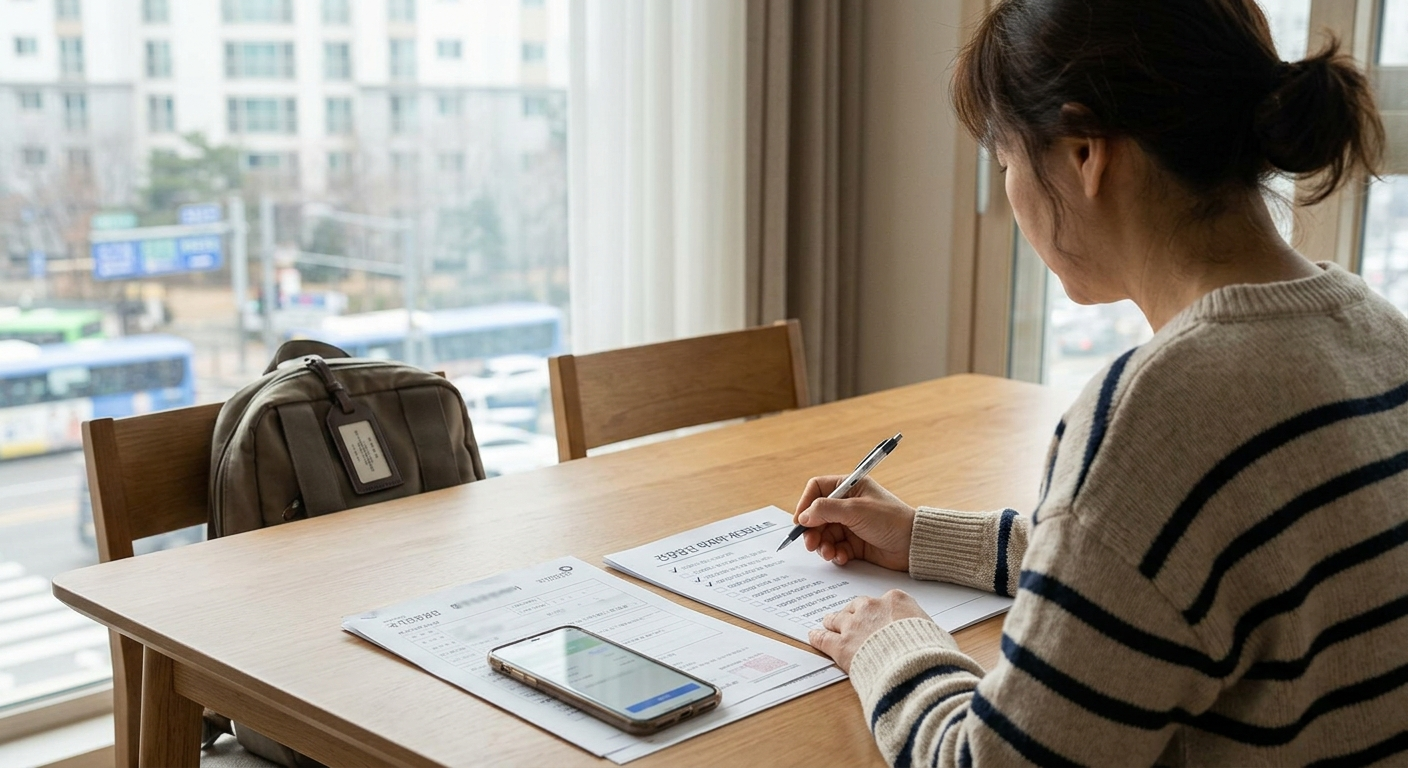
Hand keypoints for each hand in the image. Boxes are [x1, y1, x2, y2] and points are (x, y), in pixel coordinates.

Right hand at [792, 476, 916, 570]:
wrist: (913, 545)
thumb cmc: (890, 520)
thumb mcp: (855, 510)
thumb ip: (825, 510)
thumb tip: (803, 516)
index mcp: (850, 487)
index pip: (817, 489)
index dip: (806, 503)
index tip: (801, 521)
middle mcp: (848, 504)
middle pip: (817, 515)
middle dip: (812, 530)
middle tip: (811, 543)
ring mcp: (851, 525)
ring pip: (824, 534)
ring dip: (823, 545)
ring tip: (829, 553)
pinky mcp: (855, 544)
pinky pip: (836, 548)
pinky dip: (835, 554)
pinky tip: (842, 557)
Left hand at [809, 590, 931, 671]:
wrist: (915, 667)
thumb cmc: (930, 651)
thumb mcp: (934, 633)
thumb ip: (922, 630)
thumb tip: (928, 638)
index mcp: (896, 601)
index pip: (882, 602)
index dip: (878, 612)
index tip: (876, 617)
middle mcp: (872, 608)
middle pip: (856, 607)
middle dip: (853, 615)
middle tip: (850, 621)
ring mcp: (854, 625)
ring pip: (837, 619)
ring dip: (833, 622)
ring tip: (827, 624)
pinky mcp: (842, 646)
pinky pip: (824, 638)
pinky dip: (818, 638)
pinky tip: (814, 637)